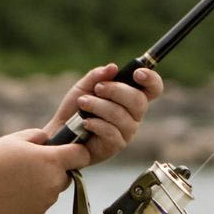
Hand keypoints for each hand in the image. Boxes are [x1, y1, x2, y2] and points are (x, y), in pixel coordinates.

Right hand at [0, 129, 89, 213]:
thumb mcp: (14, 139)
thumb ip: (38, 136)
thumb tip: (48, 140)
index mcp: (51, 160)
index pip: (81, 155)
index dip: (75, 151)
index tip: (67, 150)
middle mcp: (53, 181)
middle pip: (67, 174)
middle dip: (55, 170)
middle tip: (31, 165)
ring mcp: (46, 200)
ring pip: (53, 190)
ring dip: (42, 184)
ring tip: (17, 179)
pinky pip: (41, 203)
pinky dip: (32, 198)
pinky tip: (13, 192)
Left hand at [45, 64, 163, 163]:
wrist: (60, 132)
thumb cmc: (75, 110)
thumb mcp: (83, 88)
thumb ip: (97, 76)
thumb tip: (113, 68)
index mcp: (131, 98)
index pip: (153, 89)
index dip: (151, 80)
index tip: (138, 73)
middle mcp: (134, 115)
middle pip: (139, 100)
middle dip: (116, 90)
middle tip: (98, 88)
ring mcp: (127, 131)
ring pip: (121, 115)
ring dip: (99, 106)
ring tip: (82, 103)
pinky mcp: (116, 145)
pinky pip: (111, 132)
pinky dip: (95, 123)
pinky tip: (85, 122)